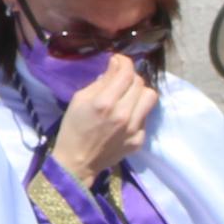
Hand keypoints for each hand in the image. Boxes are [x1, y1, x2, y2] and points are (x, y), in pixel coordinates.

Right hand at [49, 56, 157, 188]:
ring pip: (150, 97)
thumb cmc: (73, 127)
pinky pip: (145, 116)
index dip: (124, 62)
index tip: (119, 61)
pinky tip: (125, 116)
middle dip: (130, 76)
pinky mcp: (139, 140)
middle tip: (120, 80)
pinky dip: (137, 111)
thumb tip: (116, 65)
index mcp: (105, 103)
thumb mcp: (79, 99)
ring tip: (128, 96)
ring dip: (139, 92)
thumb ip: (101, 81)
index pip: (126, 73)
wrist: (78, 161)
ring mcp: (134, 129)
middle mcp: (123, 115)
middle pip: (140, 83)